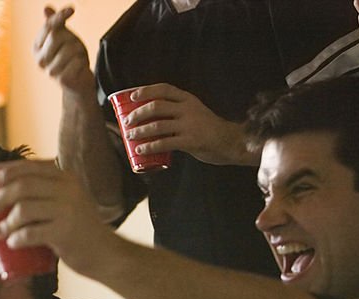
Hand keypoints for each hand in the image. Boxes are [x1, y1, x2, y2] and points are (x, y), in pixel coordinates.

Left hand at [0, 159, 109, 272]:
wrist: (106, 254)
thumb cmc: (78, 230)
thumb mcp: (67, 203)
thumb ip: (45, 194)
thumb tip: (2, 194)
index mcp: (67, 178)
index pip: (32, 167)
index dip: (9, 173)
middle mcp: (69, 189)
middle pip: (23, 186)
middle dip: (0, 197)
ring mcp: (68, 210)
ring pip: (24, 209)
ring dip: (6, 221)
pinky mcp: (65, 232)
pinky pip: (31, 232)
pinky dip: (17, 238)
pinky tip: (12, 243)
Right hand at [33, 6, 94, 93]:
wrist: (77, 82)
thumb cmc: (69, 57)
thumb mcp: (62, 37)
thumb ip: (55, 23)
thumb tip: (45, 8)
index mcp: (36, 47)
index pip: (48, 26)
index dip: (59, 16)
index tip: (72, 9)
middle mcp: (40, 60)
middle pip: (57, 36)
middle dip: (71, 38)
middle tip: (73, 47)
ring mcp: (50, 71)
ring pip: (70, 48)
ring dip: (79, 51)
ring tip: (76, 59)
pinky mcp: (62, 79)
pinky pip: (77, 61)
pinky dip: (82, 62)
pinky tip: (78, 68)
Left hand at [121, 83, 256, 165]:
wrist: (232, 142)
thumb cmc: (208, 129)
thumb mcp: (194, 113)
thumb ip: (176, 112)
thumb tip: (148, 117)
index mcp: (188, 100)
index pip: (164, 89)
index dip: (146, 91)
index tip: (132, 96)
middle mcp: (189, 109)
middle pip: (156, 106)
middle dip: (137, 113)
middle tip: (126, 121)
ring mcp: (190, 125)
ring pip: (158, 125)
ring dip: (139, 130)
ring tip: (129, 135)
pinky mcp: (191, 141)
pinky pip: (165, 143)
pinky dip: (150, 146)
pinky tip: (140, 149)